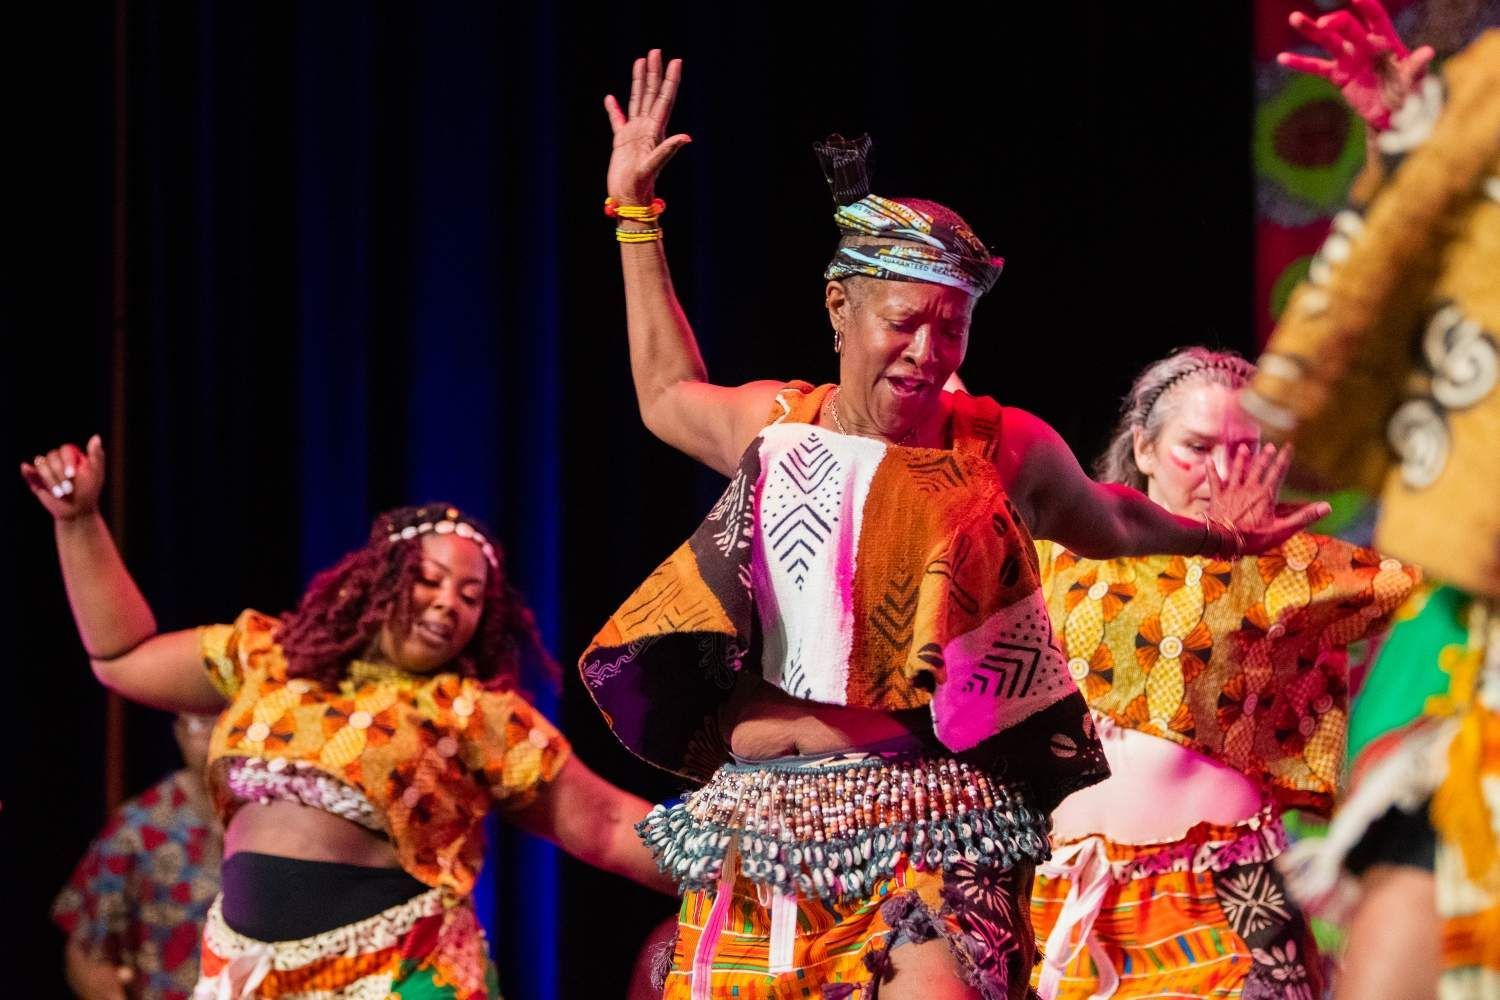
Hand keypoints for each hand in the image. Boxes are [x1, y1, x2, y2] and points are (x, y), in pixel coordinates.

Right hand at [21, 435, 104, 520]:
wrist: (77, 511)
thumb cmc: (89, 492)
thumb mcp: (96, 473)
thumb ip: (96, 455)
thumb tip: (96, 436)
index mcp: (72, 456)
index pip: (65, 450)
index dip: (67, 462)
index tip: (72, 475)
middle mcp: (58, 460)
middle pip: (52, 457)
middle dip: (60, 475)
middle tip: (69, 490)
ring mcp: (46, 469)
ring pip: (41, 464)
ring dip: (50, 480)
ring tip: (60, 494)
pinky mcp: (36, 479)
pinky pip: (28, 471)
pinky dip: (28, 470)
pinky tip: (27, 468)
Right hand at [604, 49, 690, 204]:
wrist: (628, 201)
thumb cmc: (640, 187)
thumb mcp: (653, 167)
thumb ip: (667, 150)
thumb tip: (687, 137)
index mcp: (655, 131)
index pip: (664, 99)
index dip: (671, 80)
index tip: (676, 60)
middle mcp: (646, 129)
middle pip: (651, 94)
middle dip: (654, 72)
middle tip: (656, 51)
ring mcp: (634, 134)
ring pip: (636, 101)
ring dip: (639, 81)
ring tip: (640, 61)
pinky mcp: (621, 142)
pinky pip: (617, 120)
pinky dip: (614, 109)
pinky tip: (610, 98)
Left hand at [1206, 443, 1330, 555]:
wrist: (1224, 541)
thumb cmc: (1254, 538)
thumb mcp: (1282, 530)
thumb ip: (1304, 517)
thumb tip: (1327, 507)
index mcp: (1266, 494)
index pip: (1278, 472)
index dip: (1283, 459)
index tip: (1288, 446)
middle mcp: (1249, 488)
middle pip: (1258, 468)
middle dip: (1265, 456)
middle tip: (1270, 446)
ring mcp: (1232, 491)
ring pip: (1237, 470)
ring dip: (1241, 459)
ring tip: (1244, 448)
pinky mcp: (1217, 496)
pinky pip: (1214, 479)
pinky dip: (1211, 469)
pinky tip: (1209, 459)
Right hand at [1278, 0, 1433, 129]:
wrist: (1394, 116)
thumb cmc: (1409, 96)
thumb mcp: (1414, 83)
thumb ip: (1416, 68)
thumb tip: (1427, 52)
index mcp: (1387, 43)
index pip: (1376, 20)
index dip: (1367, 8)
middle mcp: (1366, 46)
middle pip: (1347, 28)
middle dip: (1335, 23)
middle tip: (1323, 25)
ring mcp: (1350, 59)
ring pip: (1328, 41)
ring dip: (1311, 30)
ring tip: (1294, 18)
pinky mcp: (1338, 75)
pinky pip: (1316, 68)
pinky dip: (1299, 63)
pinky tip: (1282, 58)